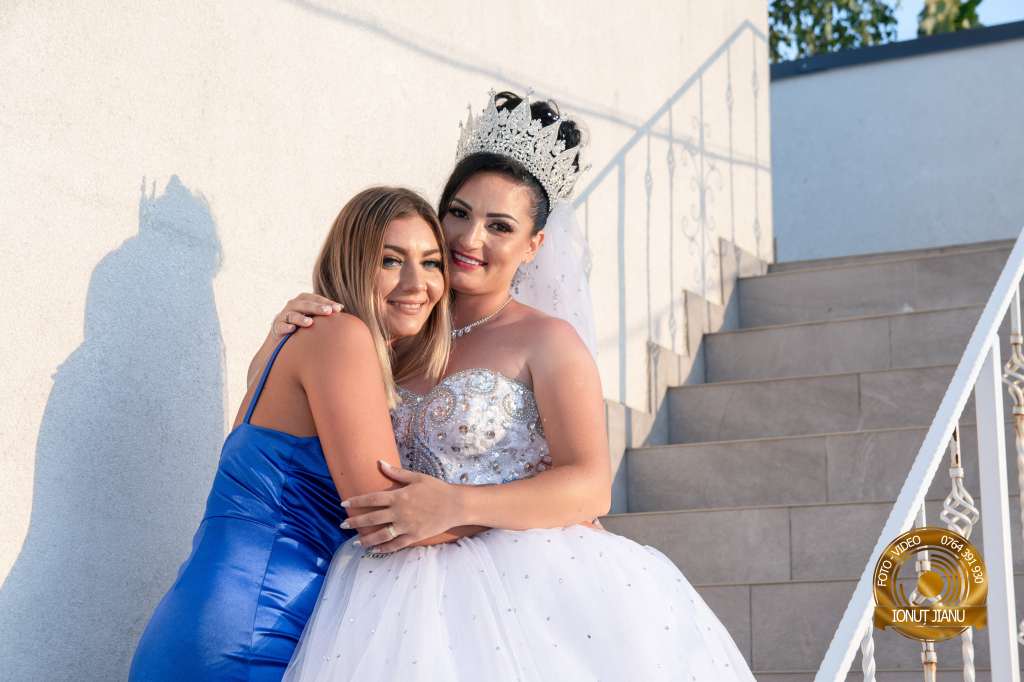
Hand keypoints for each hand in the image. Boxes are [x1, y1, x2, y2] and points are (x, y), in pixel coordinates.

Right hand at [271, 293, 342, 336]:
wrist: (282, 332)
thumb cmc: (302, 321)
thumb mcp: (312, 314)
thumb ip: (324, 311)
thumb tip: (341, 307)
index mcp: (303, 300)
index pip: (315, 298)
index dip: (326, 302)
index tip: (338, 308)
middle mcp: (293, 305)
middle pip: (305, 305)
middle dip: (317, 308)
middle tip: (328, 311)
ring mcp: (284, 316)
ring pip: (292, 315)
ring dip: (301, 318)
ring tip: (310, 322)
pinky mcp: (277, 327)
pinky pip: (281, 327)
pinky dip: (286, 327)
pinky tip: (292, 329)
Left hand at [341, 460, 465, 552]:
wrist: (455, 505)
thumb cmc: (436, 488)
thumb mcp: (417, 477)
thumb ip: (396, 473)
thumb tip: (379, 462)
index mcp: (398, 496)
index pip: (371, 499)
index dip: (356, 501)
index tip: (344, 503)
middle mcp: (399, 512)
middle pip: (372, 518)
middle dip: (355, 522)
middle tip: (342, 524)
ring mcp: (406, 526)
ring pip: (381, 535)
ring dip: (366, 539)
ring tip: (355, 542)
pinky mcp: (414, 536)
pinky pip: (396, 544)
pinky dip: (384, 548)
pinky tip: (375, 550)